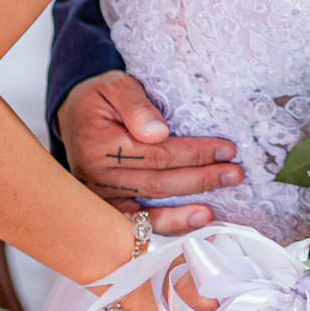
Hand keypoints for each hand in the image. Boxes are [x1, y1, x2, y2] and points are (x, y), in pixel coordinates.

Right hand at [58, 71, 242, 236]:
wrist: (73, 114)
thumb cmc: (100, 98)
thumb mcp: (116, 85)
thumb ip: (136, 105)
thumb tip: (159, 132)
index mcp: (98, 144)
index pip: (157, 153)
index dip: (194, 153)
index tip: (227, 149)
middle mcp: (95, 177)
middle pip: (157, 183)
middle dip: (200, 179)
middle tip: (235, 174)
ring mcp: (98, 198)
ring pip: (149, 208)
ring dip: (186, 210)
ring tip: (216, 208)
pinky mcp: (104, 209)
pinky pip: (136, 224)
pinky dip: (166, 225)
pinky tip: (192, 223)